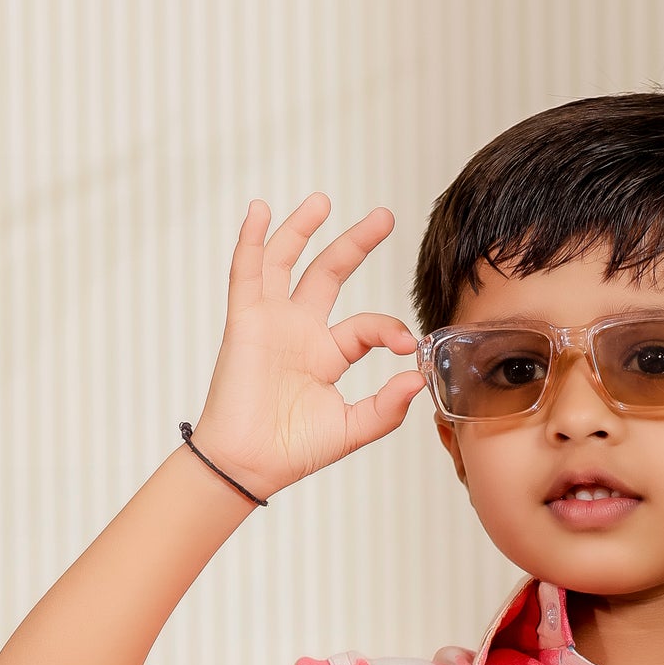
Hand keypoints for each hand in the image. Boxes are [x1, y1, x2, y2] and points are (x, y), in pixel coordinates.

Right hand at [189, 196, 426, 499]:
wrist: (250, 464)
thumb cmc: (294, 451)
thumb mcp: (351, 429)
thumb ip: (386, 408)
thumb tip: (417, 379)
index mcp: (327, 355)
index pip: (367, 327)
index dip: (390, 329)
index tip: (410, 345)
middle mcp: (301, 332)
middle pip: (330, 274)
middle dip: (356, 243)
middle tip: (385, 217)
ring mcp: (272, 322)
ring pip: (287, 263)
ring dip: (302, 230)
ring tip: (324, 200)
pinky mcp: (245, 321)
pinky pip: (247, 272)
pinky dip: (253, 240)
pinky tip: (261, 211)